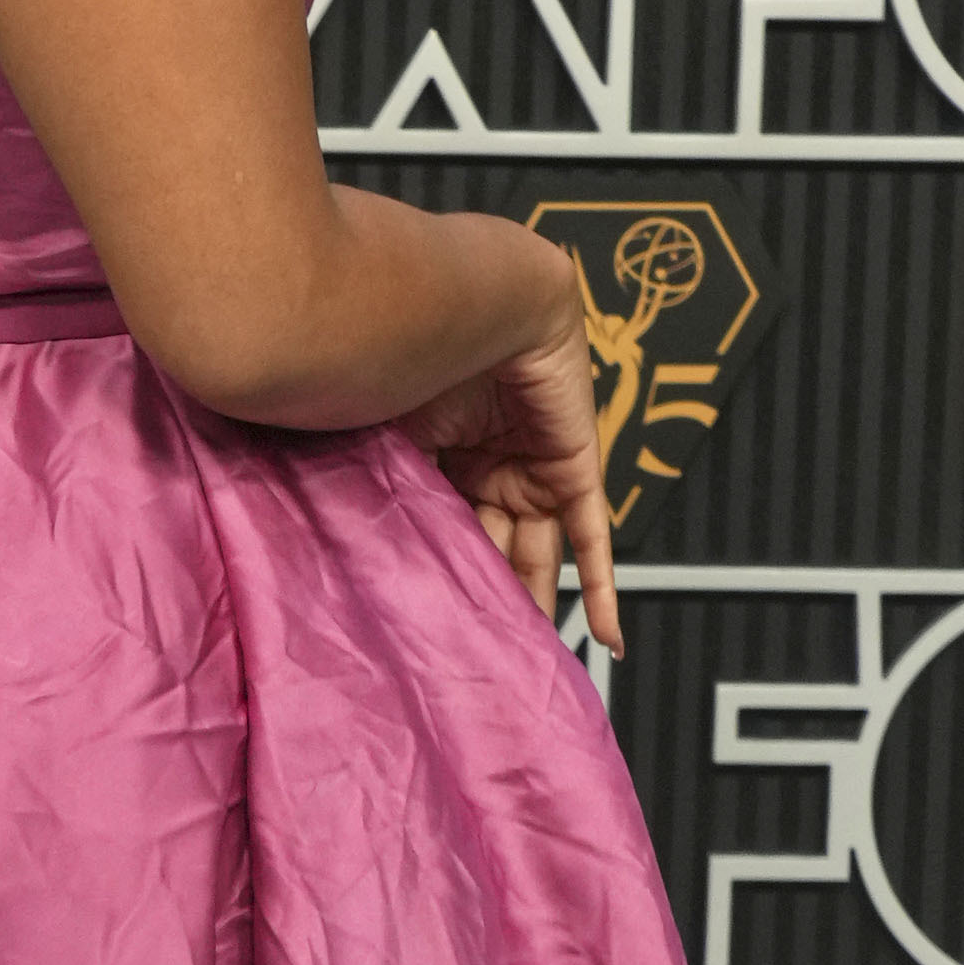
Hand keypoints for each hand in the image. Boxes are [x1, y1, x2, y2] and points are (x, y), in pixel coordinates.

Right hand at [401, 291, 623, 658]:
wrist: (473, 299)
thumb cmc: (413, 347)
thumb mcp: (386, 440)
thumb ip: (384, 492)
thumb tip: (357, 557)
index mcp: (435, 457)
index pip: (439, 535)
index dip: (434, 580)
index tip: (424, 634)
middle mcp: (485, 466)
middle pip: (488, 553)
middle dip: (482, 604)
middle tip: (473, 662)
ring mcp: (532, 470)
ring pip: (535, 556)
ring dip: (530, 607)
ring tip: (521, 665)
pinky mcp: (573, 470)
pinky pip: (591, 540)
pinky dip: (602, 589)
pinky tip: (606, 638)